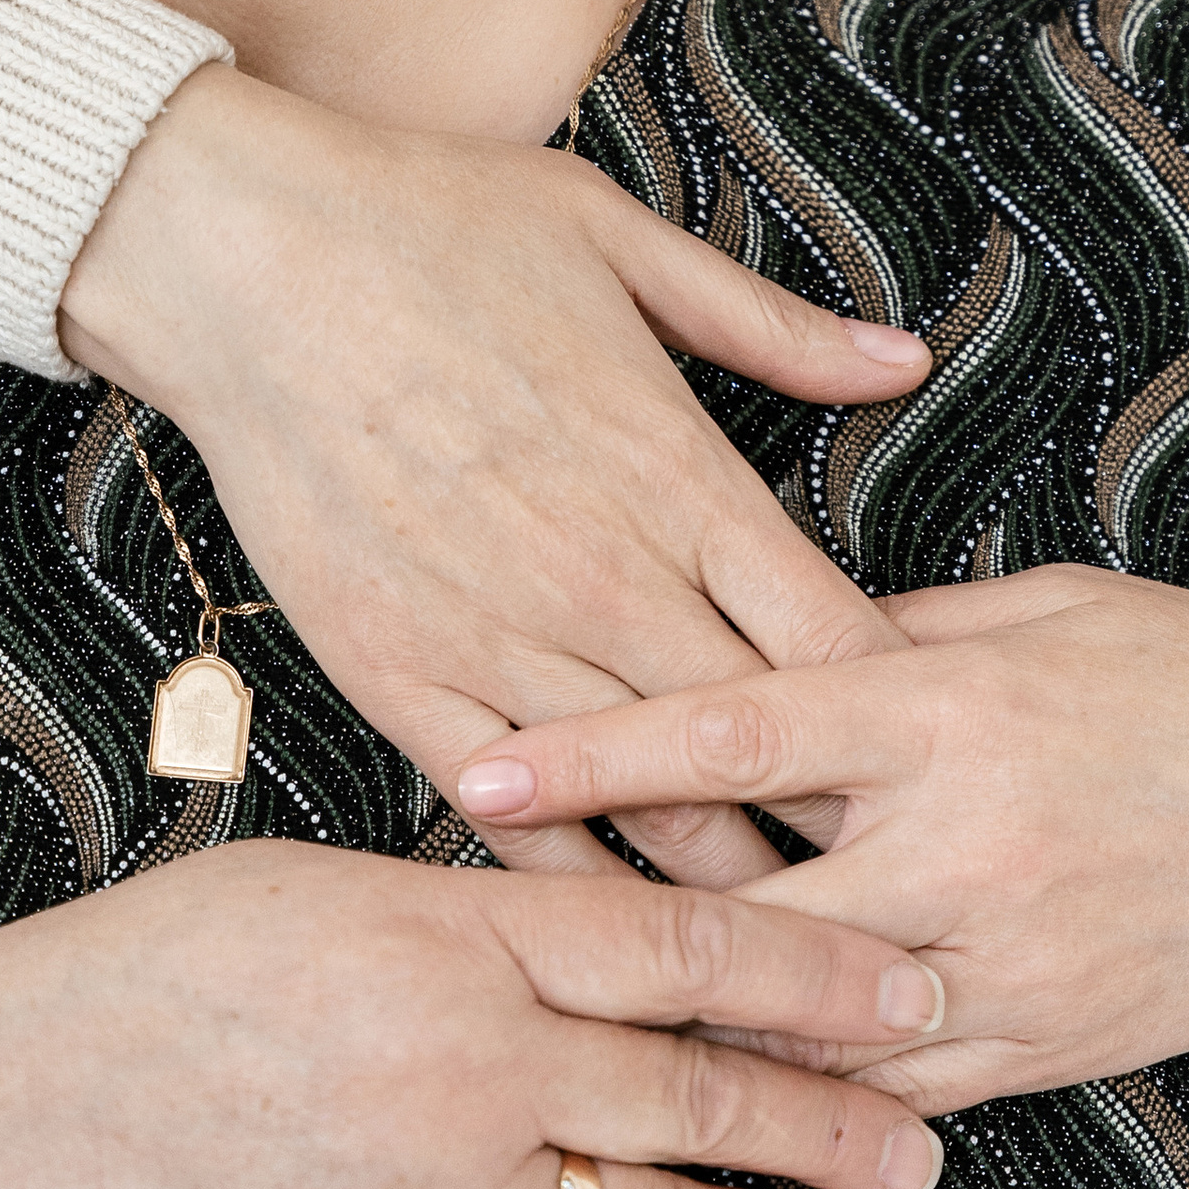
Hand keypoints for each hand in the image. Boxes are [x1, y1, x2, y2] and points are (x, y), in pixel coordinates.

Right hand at [0, 841, 948, 1188]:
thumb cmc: (142, 981)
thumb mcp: (314, 886)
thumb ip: (467, 904)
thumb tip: (599, 906)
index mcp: (452, 940)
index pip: (687, 948)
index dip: (821, 974)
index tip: (915, 986)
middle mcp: (468, 1072)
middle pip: (700, 1092)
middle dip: (838, 1114)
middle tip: (936, 1127)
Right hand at [61, 67, 927, 884]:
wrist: (245, 257)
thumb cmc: (433, 226)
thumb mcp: (627, 241)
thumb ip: (776, 328)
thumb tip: (905, 360)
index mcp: (678, 474)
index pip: (837, 642)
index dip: (900, 725)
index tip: (943, 779)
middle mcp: (603, 574)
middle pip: (761, 747)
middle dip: (841, 831)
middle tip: (906, 912)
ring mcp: (496, 634)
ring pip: (645, 804)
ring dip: (726, 885)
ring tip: (794, 962)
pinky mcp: (396, 673)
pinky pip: (508, 814)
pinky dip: (574, 878)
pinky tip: (624, 939)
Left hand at [453, 564, 1188, 1110]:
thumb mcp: (1042, 612)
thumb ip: (886, 640)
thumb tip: (750, 646)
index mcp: (953, 709)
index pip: (736, 731)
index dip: (597, 756)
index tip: (478, 769)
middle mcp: (969, 844)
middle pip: (741, 913)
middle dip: (604, 934)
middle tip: (475, 947)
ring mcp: (1009, 963)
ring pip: (799, 1034)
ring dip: (684, 1040)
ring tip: (560, 1045)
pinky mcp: (1048, 1045)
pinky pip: (890, 1098)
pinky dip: (800, 1099)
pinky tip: (717, 1101)